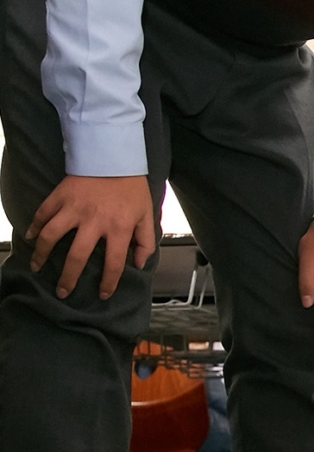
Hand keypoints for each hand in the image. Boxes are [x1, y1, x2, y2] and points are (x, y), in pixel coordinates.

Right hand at [27, 175, 154, 299]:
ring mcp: (74, 208)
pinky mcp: (60, 195)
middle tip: (62, 292)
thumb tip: (139, 264)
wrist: (114, 157)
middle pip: (77, 256)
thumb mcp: (147, 214)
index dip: (108, 282)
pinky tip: (30, 237)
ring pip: (52, 236)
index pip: (113, 263)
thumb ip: (146, 241)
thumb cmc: (132, 188)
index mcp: (119, 227)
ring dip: (41, 254)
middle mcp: (95, 221)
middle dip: (69, 278)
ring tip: (36, 267)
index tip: (102, 294)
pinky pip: (43, 213)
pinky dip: (34, 226)